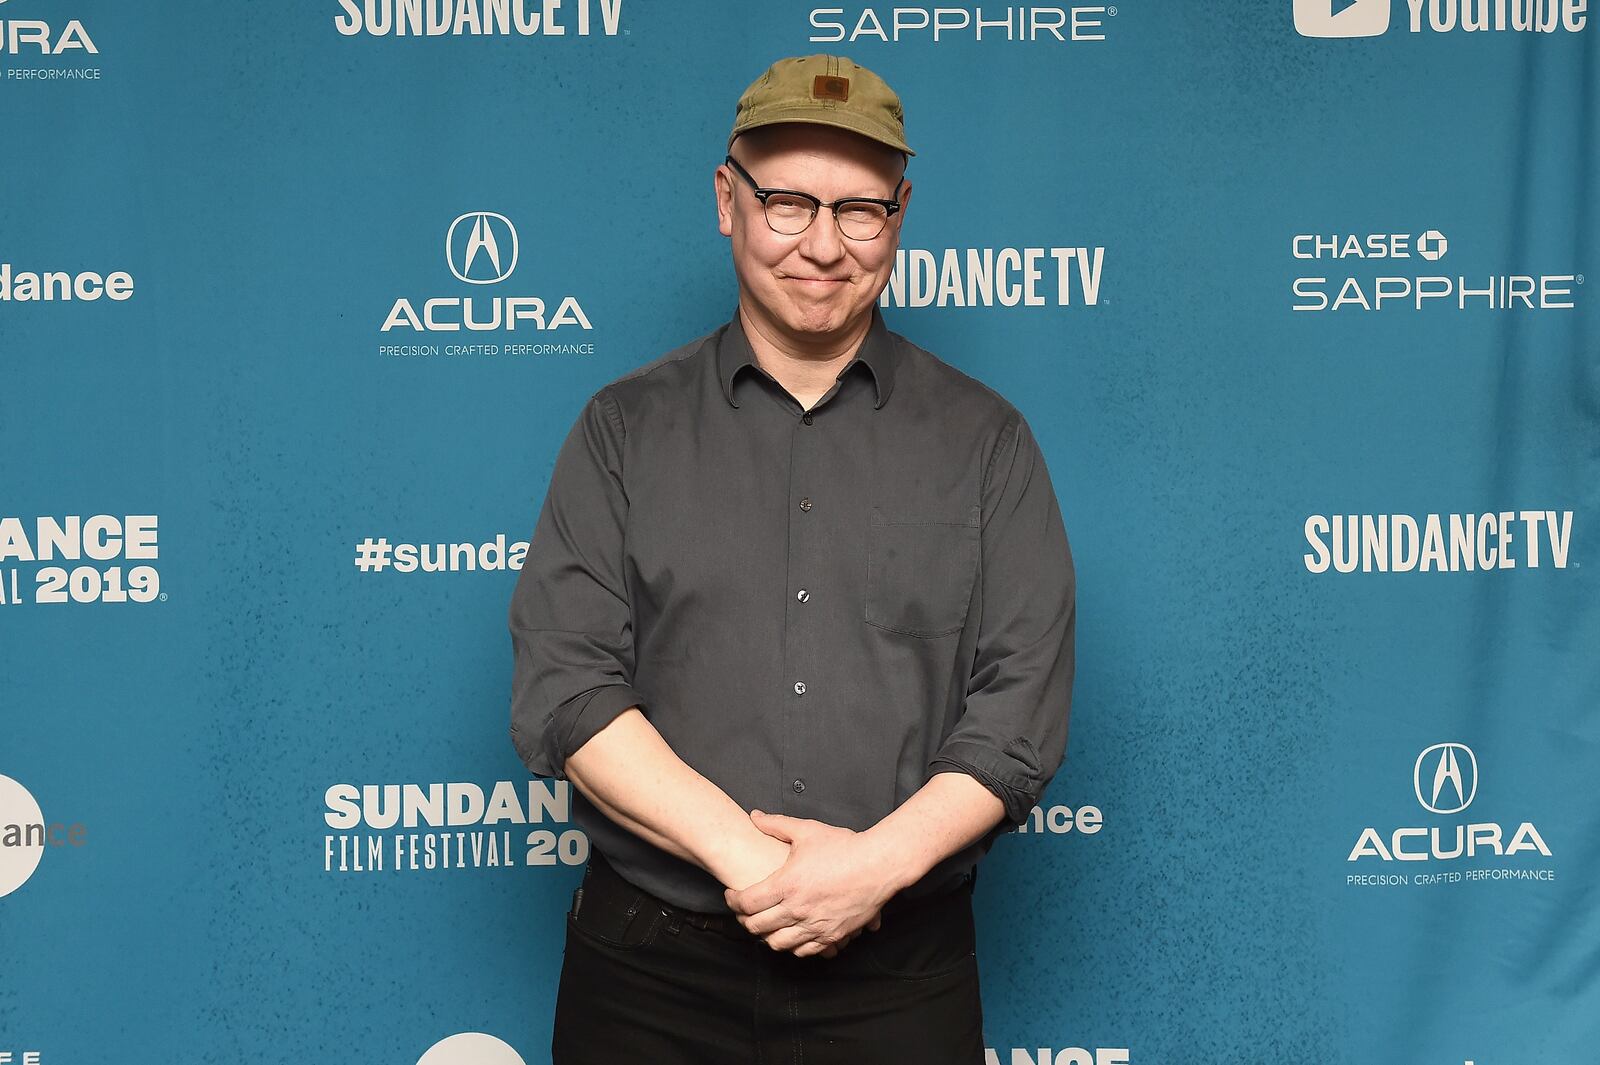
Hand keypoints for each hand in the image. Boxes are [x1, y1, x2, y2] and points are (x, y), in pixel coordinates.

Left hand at [723, 810, 900, 958]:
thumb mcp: (807, 830)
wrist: (879, 865)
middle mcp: (798, 910)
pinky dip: (792, 946)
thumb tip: (754, 816)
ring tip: (764, 925)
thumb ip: (776, 824)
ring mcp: (815, 926)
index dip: (732, 901)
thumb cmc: (844, 847)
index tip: (731, 895)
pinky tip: (790, 934)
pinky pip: (804, 951)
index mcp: (787, 884)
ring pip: (778, 943)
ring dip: (765, 936)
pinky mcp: (832, 935)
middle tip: (743, 912)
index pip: (747, 902)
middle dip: (744, 920)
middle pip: (757, 927)